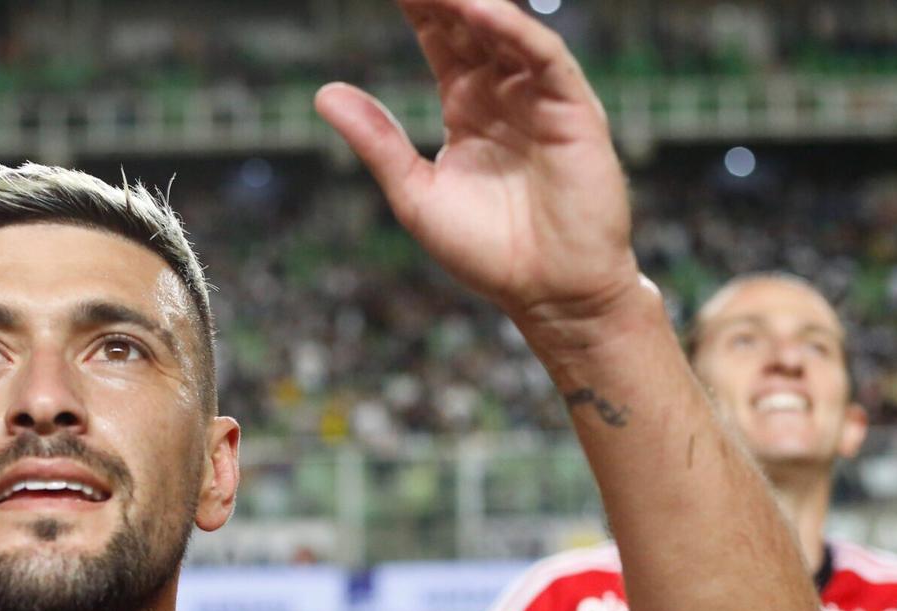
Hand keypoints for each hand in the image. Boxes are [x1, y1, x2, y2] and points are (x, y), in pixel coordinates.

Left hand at [314, 0, 641, 325]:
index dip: (415, 4)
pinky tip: (477, 8)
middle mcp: (504, 92)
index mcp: (467, 106)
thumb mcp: (416, 194)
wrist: (550, 294)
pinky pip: (543, 57)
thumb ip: (377, 141)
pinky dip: (512, 28)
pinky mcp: (573, 110)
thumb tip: (323, 93)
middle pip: (469, 20)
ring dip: (469, 0)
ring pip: (504, 28)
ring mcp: (540, 97)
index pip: (440, 36)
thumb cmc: (490, 252)